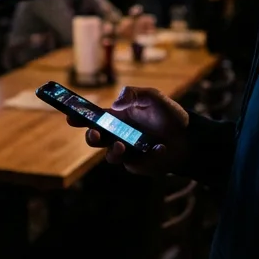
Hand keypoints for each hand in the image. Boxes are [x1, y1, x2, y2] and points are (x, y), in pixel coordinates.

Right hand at [64, 86, 188, 175]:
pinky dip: (146, 156)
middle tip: (94, 133)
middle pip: (94, 139)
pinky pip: (133, 164)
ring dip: (113, 151)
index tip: (69, 114)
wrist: (189, 137)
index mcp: (116, 117)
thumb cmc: (169, 114)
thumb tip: (115, 104)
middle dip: (90, 137)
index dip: (78, 116)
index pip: (92, 117)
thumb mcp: (153, 96)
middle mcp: (117, 135)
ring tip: (123, 146)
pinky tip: (159, 148)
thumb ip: (133, 94)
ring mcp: (126, 152)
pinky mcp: (138, 165)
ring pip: (110, 156)